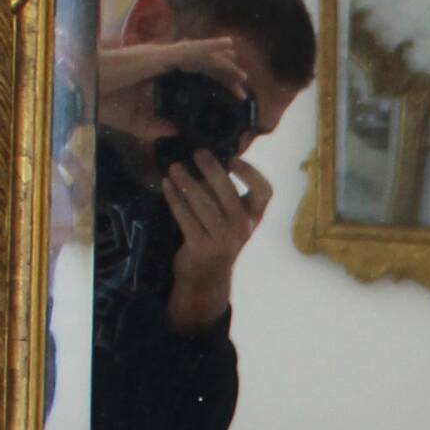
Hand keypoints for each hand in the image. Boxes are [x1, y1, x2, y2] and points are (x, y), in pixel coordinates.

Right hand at [94, 26, 257, 129]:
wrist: (83, 87)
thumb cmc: (102, 98)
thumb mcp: (134, 121)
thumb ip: (154, 127)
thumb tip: (175, 132)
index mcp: (158, 75)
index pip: (193, 77)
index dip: (214, 84)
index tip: (232, 97)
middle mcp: (162, 62)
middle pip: (201, 65)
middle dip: (225, 75)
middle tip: (244, 87)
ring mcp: (161, 56)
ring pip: (201, 55)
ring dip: (224, 62)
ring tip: (243, 71)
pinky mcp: (158, 55)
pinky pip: (190, 49)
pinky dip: (210, 47)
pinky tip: (227, 47)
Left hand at [160, 149, 271, 330]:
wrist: (207, 276)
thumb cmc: (218, 236)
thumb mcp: (231, 215)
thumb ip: (226, 187)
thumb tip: (215, 153)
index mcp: (254, 217)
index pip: (264, 191)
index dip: (250, 173)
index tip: (232, 159)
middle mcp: (242, 228)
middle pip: (229, 192)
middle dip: (211, 169)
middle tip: (197, 153)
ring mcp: (222, 239)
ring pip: (202, 203)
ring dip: (186, 181)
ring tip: (174, 167)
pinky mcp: (200, 246)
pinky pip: (184, 216)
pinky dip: (174, 198)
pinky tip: (166, 185)